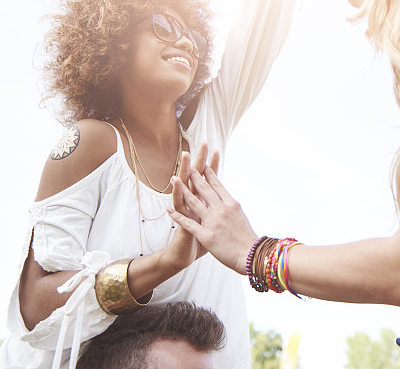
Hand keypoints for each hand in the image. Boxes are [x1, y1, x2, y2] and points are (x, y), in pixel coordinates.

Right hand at [157, 145, 219, 271]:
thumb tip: (223, 207)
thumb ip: (215, 215)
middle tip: (201, 143)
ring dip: (185, 170)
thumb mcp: (211, 227)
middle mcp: (193, 204)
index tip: (216, 150)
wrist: (184, 257)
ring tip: (185, 155)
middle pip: (197, 177)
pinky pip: (179, 204)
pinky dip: (178, 193)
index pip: (209, 181)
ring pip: (185, 186)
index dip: (213, 167)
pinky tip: (176, 181)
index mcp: (204, 204)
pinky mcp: (181, 219)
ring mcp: (186, 210)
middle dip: (199, 161)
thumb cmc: (199, 244)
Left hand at [167, 166, 257, 274]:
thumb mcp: (241, 216)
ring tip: (174, 180)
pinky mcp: (206, 235)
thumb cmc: (247, 238)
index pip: (217, 185)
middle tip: (186, 166)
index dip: (208, 174)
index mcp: (231, 204)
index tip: (201, 165)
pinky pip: (188, 224)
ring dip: (182, 190)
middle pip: (204, 189)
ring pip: (194, 202)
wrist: (250, 255)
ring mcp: (213, 222)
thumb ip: (231, 207)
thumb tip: (226, 199)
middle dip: (194, 176)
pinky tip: (169, 210)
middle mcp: (222, 210)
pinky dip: (177, 216)